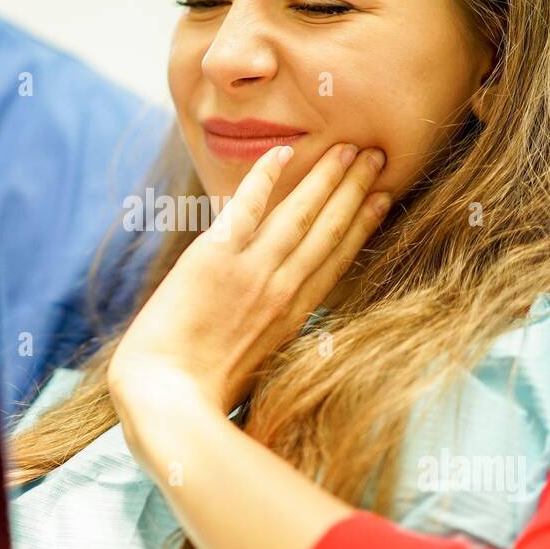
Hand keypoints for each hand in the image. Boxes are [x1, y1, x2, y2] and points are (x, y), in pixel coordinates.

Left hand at [107, 142, 391, 434]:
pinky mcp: (215, 257)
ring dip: (327, 178)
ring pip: (300, 214)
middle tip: (376, 157)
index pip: (337, 260)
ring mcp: (252, 271)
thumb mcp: (256, 371)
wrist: (167, 400)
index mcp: (293, 318)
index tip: (382, 199)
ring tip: (349, 148)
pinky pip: (248, 207)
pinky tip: (283, 151)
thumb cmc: (203, 398)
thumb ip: (270, 339)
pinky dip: (265, 177)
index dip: (362, 226)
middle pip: (329, 231)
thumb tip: (274, 327)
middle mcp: (282, 290)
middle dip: (355, 190)